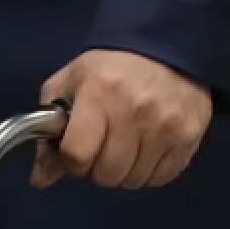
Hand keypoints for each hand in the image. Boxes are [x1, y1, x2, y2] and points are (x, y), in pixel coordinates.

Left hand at [33, 49, 212, 189]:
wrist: (162, 48)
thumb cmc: (107, 68)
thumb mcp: (66, 85)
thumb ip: (47, 132)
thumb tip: (40, 179)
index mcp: (98, 96)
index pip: (78, 154)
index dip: (71, 161)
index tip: (74, 152)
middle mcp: (134, 113)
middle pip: (107, 173)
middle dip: (96, 169)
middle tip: (99, 149)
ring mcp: (165, 127)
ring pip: (134, 180)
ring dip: (122, 172)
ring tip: (121, 148)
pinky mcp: (189, 137)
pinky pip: (161, 178)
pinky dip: (148, 172)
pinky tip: (143, 151)